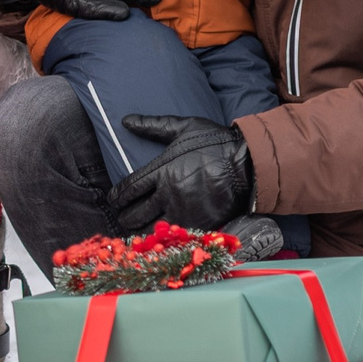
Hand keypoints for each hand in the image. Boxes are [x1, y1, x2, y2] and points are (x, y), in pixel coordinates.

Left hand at [110, 114, 252, 232]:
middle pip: (136, 212)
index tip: (113, 201)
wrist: (249, 163)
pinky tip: (161, 241)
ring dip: (141, 231)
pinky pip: (176, 236)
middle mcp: (168, 193)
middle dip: (126, 217)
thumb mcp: (184, 127)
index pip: (129, 188)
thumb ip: (153, 125)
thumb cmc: (216, 143)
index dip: (117, 197)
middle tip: (123, 218)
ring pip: (153, 228)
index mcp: (161, 170)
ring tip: (136, 231)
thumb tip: (125, 120)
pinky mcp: (200, 224)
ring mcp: (184, 211)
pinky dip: (165, 241)